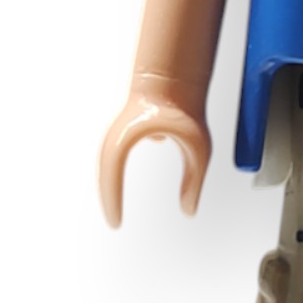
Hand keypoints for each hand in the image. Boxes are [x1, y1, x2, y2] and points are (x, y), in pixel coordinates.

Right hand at [98, 76, 211, 226]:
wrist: (173, 79)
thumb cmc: (184, 108)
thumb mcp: (198, 148)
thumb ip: (194, 181)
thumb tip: (189, 211)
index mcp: (129, 136)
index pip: (112, 175)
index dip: (111, 201)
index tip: (116, 222)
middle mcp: (116, 135)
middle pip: (105, 174)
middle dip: (108, 199)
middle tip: (115, 223)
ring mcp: (116, 133)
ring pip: (107, 167)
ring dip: (111, 186)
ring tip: (115, 211)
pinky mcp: (121, 133)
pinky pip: (113, 159)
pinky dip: (115, 174)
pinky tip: (125, 181)